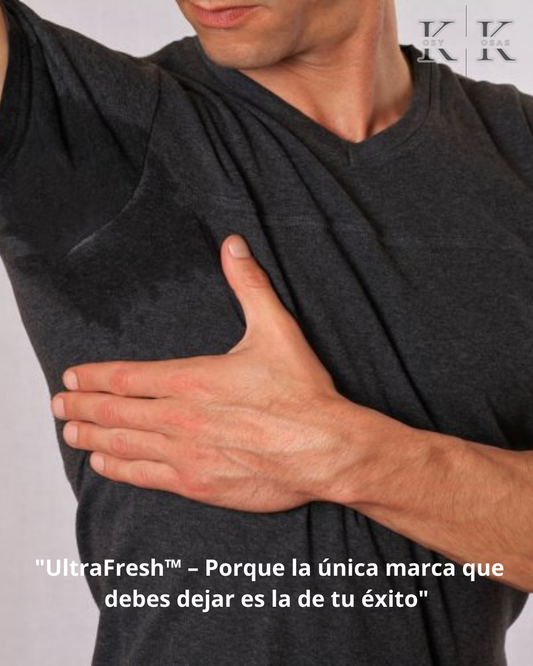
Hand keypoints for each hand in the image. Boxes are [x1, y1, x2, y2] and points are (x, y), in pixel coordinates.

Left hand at [51, 235, 410, 511]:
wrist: (323, 448)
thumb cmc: (300, 393)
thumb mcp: (276, 329)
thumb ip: (249, 286)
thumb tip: (233, 246)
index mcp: (192, 379)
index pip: (126, 377)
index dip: (95, 376)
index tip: (73, 375)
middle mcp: (179, 418)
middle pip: (113, 411)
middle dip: (81, 406)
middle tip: (59, 404)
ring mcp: (184, 453)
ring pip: (122, 444)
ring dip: (91, 436)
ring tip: (69, 431)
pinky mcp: (196, 483)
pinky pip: (144, 476)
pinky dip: (118, 468)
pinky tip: (101, 463)